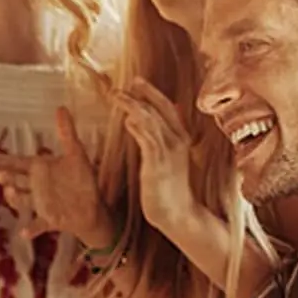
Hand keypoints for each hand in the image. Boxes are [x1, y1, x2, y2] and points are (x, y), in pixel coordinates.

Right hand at [0, 108, 114, 247]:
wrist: (92, 208)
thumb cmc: (81, 180)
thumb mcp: (76, 154)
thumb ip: (67, 132)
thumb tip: (61, 108)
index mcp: (41, 170)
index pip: (19, 163)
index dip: (4, 161)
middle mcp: (36, 187)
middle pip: (17, 181)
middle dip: (7, 178)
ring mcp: (41, 204)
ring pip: (23, 200)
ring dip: (15, 197)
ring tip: (9, 192)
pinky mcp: (50, 220)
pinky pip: (38, 225)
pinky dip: (31, 229)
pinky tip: (24, 232)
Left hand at [120, 81, 198, 237]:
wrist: (179, 215)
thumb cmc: (169, 191)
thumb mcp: (164, 162)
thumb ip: (154, 143)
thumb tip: (137, 124)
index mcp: (181, 139)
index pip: (168, 109)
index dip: (153, 94)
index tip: (138, 82)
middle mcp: (178, 141)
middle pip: (161, 108)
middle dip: (144, 93)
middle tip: (128, 81)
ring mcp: (169, 152)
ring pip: (151, 120)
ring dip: (132, 105)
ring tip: (116, 95)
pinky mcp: (158, 164)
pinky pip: (147, 139)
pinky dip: (137, 127)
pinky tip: (126, 119)